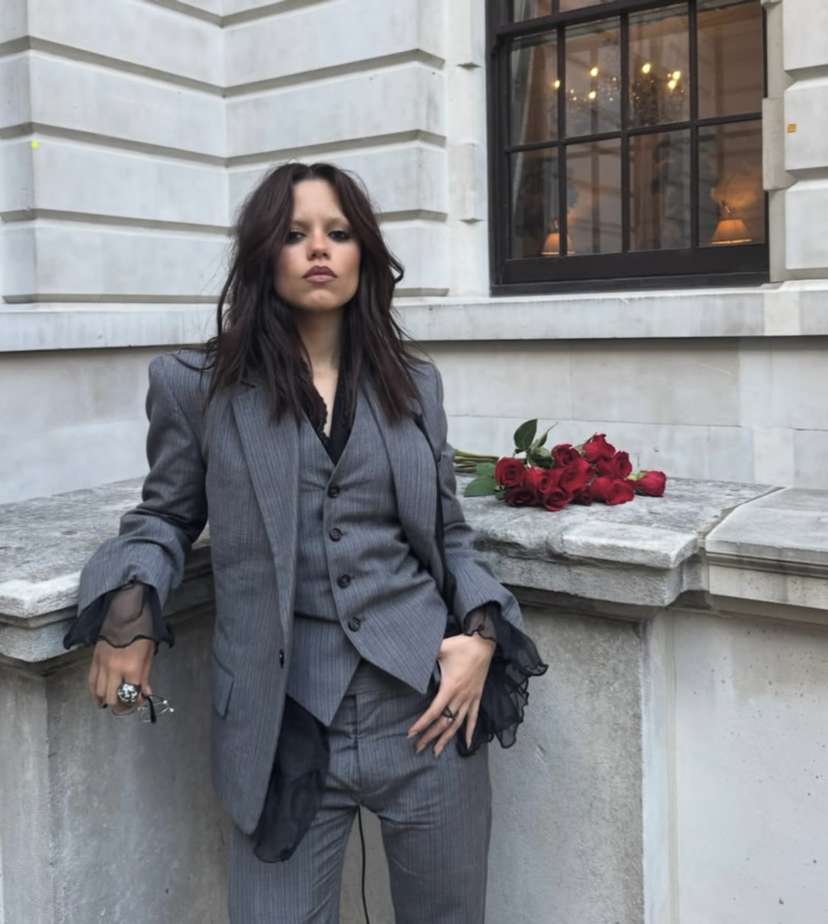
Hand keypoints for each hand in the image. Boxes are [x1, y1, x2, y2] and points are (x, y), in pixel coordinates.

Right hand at [89, 638, 154, 713]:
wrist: (125, 616)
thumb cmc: (141, 633)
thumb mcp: (149, 655)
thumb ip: (145, 676)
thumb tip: (145, 693)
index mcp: (132, 668)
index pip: (132, 694)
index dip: (136, 701)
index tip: (139, 701)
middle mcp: (115, 670)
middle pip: (113, 698)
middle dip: (120, 706)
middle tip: (125, 705)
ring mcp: (102, 666)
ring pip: (99, 693)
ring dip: (106, 701)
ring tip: (112, 703)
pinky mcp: (94, 661)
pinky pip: (91, 682)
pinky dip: (94, 692)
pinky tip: (98, 697)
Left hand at [406, 633, 494, 755]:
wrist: (484, 643)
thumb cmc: (461, 645)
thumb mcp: (440, 648)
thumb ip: (425, 655)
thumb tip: (408, 658)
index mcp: (450, 687)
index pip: (434, 712)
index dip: (422, 724)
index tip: (411, 733)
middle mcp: (461, 697)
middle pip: (444, 722)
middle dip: (430, 736)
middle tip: (417, 748)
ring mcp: (470, 698)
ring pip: (457, 724)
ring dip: (446, 739)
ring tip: (436, 752)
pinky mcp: (477, 696)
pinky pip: (474, 717)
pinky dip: (470, 731)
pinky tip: (468, 744)